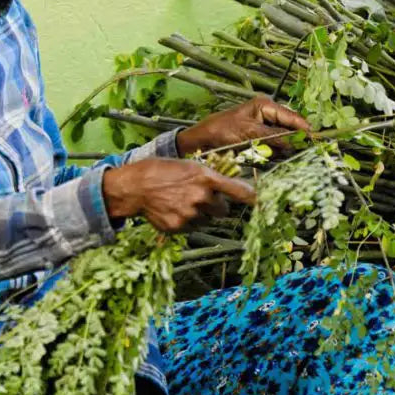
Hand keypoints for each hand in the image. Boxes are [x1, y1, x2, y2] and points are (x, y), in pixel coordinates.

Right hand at [102, 159, 254, 231]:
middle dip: (217, 206)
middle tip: (201, 198)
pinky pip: (192, 228)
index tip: (259, 201)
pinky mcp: (178, 227)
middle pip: (224, 210)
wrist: (135, 186)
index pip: (240, 191)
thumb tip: (230, 188)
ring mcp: (189, 214)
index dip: (252, 197)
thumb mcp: (189, 165)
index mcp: (205, 177)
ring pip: (207, 220)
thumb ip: (210, 178)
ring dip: (201, 214)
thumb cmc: (161, 171)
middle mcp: (200, 197)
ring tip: (182, 202)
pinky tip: (173, 210)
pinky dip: (186, 222)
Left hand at [177, 95, 310, 156]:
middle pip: (289, 126)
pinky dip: (277, 151)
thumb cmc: (222, 130)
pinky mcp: (259, 138)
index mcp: (265, 105)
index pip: (291, 116)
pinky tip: (281, 157)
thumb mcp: (250, 132)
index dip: (304, 128)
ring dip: (287, 147)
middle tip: (308, 151)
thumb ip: (273, 136)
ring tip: (296, 155)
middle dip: (297, 139)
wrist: (202, 140)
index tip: (316, 140)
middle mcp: (267, 114)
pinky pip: (274, 144)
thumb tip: (295, 142)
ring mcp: (263, 126)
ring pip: (283, 137)